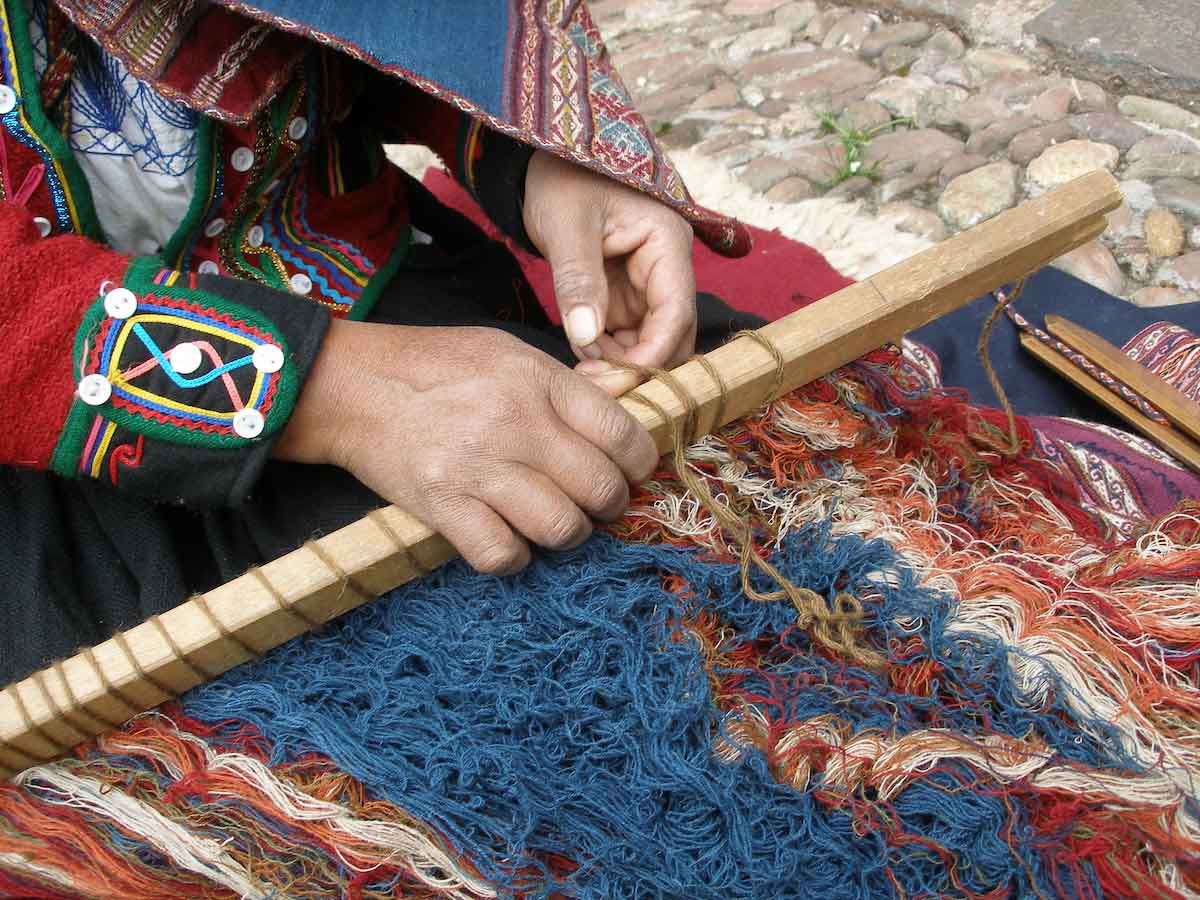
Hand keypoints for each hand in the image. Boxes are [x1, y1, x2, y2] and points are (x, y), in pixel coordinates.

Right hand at [275, 319, 658, 574]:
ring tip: (554, 521)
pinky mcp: (442, 506)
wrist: (351, 385)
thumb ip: (564, 386)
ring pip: (561, 529)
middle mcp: (515, 423)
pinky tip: (508, 537)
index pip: (621, 434)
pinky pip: (503, 555)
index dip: (640, 464)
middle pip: (600, 489)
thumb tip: (622, 418)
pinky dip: (514, 556)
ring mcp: (478, 468)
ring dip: (567, 534)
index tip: (633, 473)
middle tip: (596, 504)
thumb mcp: (508, 352)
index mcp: (538, 381)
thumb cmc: (436, 366)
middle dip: (609, 506)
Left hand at [523, 150, 696, 393]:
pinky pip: (625, 338)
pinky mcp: (624, 297)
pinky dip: (605, 354)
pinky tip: (580, 355)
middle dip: (639, 366)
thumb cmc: (562, 180)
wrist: (542, 165)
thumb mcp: (566, 226)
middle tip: (596, 387)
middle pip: (671, 335)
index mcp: (667, 243)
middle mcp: (665, 268)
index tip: (624, 381)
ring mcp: (646, 286)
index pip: (676, 311)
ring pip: (648, 343)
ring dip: (619, 364)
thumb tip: (585, 336)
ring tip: (581, 372)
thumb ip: (578, 281)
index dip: (654, 352)